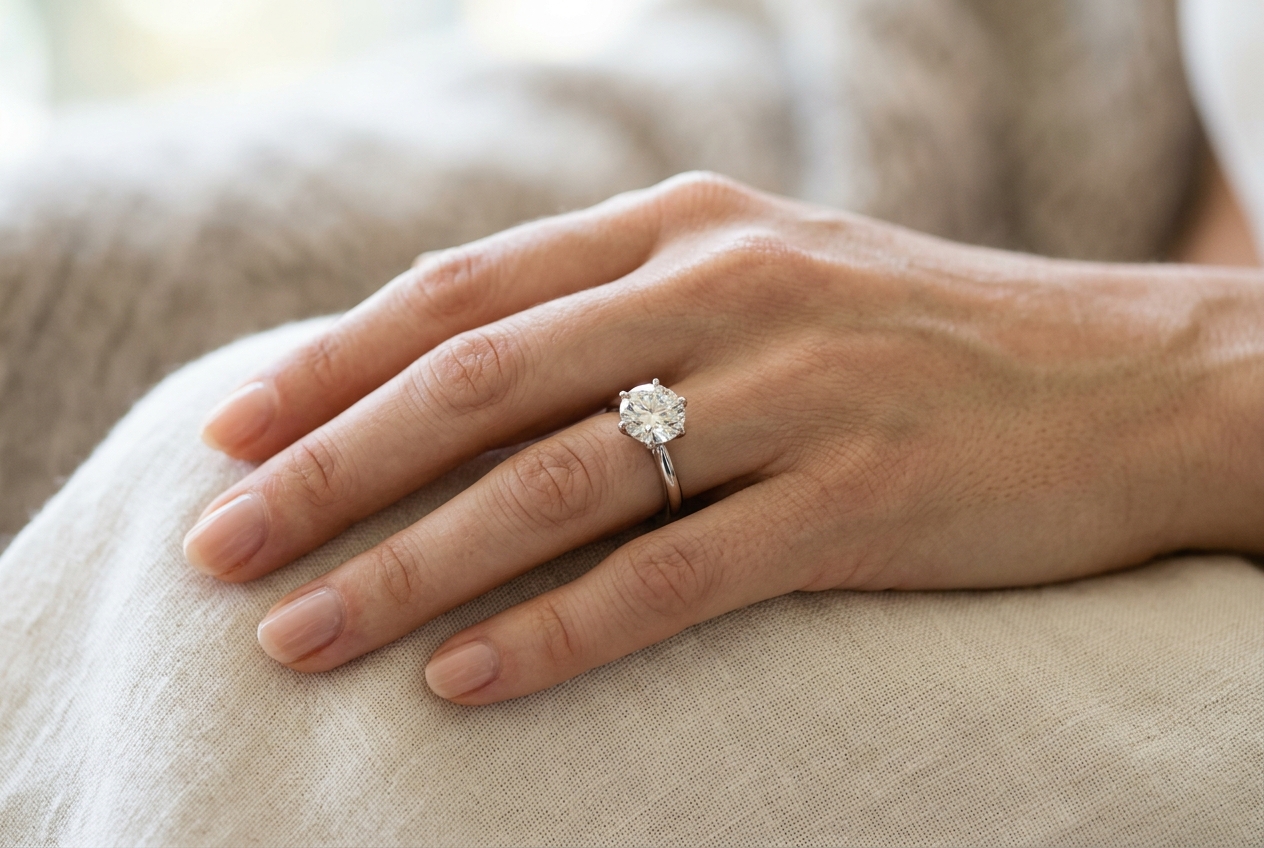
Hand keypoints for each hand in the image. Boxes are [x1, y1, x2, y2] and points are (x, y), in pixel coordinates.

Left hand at [184, 172, 1263, 703]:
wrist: (1134, 375)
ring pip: (551, 484)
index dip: (331, 364)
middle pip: (476, 384)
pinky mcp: (858, 500)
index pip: (463, 290)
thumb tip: (465, 374)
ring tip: (297, 637)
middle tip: (217, 551)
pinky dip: (554, 631)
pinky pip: (672, 574)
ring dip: (407, 567)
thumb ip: (625, 303)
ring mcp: (794, 392)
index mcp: (687, 224)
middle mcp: (724, 288)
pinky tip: (461, 681)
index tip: (229, 435)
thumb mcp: (766, 274)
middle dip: (326, 470)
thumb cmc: (924, 332)